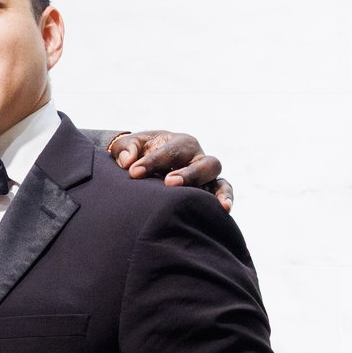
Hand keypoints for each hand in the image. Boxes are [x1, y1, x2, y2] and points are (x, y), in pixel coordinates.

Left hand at [107, 130, 231, 211]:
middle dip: (187, 174)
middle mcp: (197, 156)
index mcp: (180, 142)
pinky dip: (225, 198)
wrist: (148, 159)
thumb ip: (126, 149)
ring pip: (217, 178)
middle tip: (169, 183)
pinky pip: (222, 190)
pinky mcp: (209, 188)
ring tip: (210, 203)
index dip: (152, 161)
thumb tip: (127, 161)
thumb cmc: (139, 152)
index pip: (169, 151)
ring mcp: (206, 173)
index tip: (134, 172)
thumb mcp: (129, 145)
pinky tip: (224, 210)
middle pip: (201, 163)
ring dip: (214, 190)